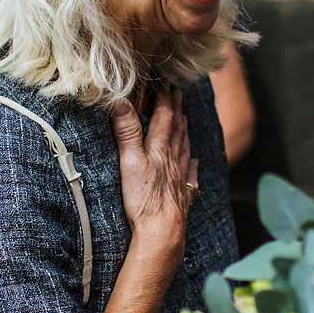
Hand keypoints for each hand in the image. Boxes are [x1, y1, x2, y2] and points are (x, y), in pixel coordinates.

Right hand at [111, 88, 197, 254]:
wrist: (163, 232)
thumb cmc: (144, 199)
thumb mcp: (130, 162)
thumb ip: (127, 131)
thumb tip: (119, 100)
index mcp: (160, 148)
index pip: (165, 115)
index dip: (165, 96)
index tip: (164, 80)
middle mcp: (174, 159)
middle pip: (178, 127)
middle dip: (176, 107)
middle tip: (178, 91)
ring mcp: (180, 177)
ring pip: (185, 147)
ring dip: (184, 129)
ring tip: (185, 118)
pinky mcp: (182, 195)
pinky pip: (190, 174)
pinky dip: (192, 163)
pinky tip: (194, 161)